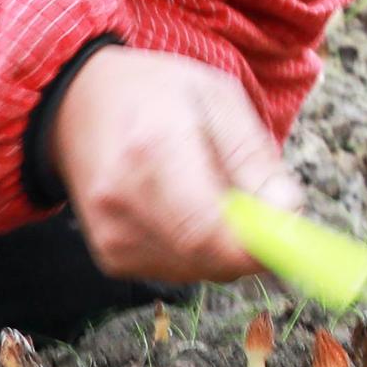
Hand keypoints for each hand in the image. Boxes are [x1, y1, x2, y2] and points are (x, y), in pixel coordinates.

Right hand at [47, 45, 299, 281]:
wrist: (77, 104)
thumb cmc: (156, 95)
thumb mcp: (219, 100)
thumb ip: (255, 158)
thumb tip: (289, 215)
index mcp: (153, 149)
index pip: (207, 230)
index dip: (256, 248)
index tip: (289, 238)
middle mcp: (123, 199)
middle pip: (206, 259)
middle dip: (248, 247)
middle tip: (259, 209)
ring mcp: (110, 233)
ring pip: (197, 271)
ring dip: (222, 248)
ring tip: (211, 196)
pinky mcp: (109, 256)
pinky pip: (176, 272)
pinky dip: (195, 252)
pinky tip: (184, 211)